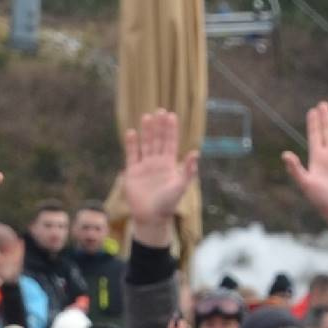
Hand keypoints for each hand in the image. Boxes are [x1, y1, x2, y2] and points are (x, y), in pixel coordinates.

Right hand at [120, 110, 200, 243]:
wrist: (150, 217)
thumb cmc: (168, 204)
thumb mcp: (180, 186)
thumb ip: (188, 170)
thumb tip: (195, 153)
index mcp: (169, 165)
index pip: (170, 143)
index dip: (171, 130)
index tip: (172, 115)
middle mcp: (157, 163)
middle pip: (158, 140)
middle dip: (159, 126)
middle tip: (160, 110)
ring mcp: (144, 166)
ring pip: (145, 144)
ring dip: (146, 131)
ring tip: (147, 116)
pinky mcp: (132, 172)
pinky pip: (131, 155)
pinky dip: (131, 144)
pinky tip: (131, 132)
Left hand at [280, 101, 327, 233]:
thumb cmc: (321, 200)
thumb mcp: (306, 183)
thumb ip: (295, 169)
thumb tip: (285, 154)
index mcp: (317, 159)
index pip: (315, 136)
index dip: (313, 124)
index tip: (312, 111)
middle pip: (327, 132)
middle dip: (325, 119)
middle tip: (323, 104)